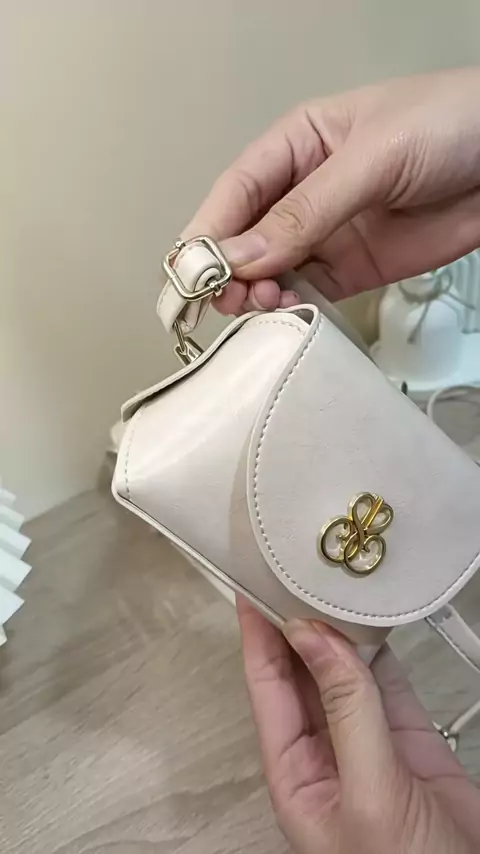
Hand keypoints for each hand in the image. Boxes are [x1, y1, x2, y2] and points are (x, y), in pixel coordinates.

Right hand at [184, 68, 479, 314]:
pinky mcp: (353, 269)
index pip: (238, 190)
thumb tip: (242, 254)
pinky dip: (290, 309)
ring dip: (256, 293)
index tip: (193, 269)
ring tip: (257, 307)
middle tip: (222, 299)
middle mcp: (303, 192)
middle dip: (227, 268)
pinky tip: (283, 316)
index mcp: (297, 145)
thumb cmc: (448, 126)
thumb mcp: (372, 156)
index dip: (210, 229)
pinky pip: (309, 293)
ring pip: (271, 270)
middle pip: (246, 235)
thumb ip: (307, 210)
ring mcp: (327, 233)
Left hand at [237, 597, 479, 853]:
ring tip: (334, 589)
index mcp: (295, 773)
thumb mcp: (369, 794)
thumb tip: (314, 639)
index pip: (266, 688)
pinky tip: (376, 624)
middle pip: (301, 674)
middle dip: (296, 626)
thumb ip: (345, 710)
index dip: (257, 637)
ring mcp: (368, 746)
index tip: (253, 589)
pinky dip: (383, 651)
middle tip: (297, 574)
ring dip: (340, 633)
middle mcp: (325, 755)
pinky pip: (388, 684)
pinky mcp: (408, 742)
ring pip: (345, 674)